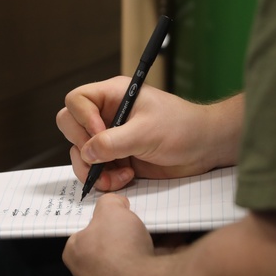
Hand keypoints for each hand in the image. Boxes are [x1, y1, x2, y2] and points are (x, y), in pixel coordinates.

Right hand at [56, 76, 242, 191]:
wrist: (205, 148)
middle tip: (102, 158)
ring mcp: (110, 138)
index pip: (77, 100)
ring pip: (80, 153)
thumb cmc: (183, 128)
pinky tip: (126, 179)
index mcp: (113, 96)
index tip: (100, 133)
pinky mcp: (116, 159)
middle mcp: (107, 116)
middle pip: (70, 127)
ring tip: (119, 176)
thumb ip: (114, 142)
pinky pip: (95, 170)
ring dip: (94, 170)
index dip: (82, 118)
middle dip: (83, 147)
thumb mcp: (147, 132)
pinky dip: (104, 179)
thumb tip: (86, 153)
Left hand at [62, 194, 155, 275]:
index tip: (114, 213)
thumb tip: (117, 204)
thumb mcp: (110, 209)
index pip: (83, 233)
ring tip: (158, 228)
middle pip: (109, 246)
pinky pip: (149, 269)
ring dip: (144, 244)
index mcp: (75, 255)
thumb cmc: (118, 248)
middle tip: (136, 220)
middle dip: (125, 233)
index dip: (100, 219)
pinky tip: (172, 241)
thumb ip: (110, 202)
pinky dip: (161, 255)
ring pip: (131, 259)